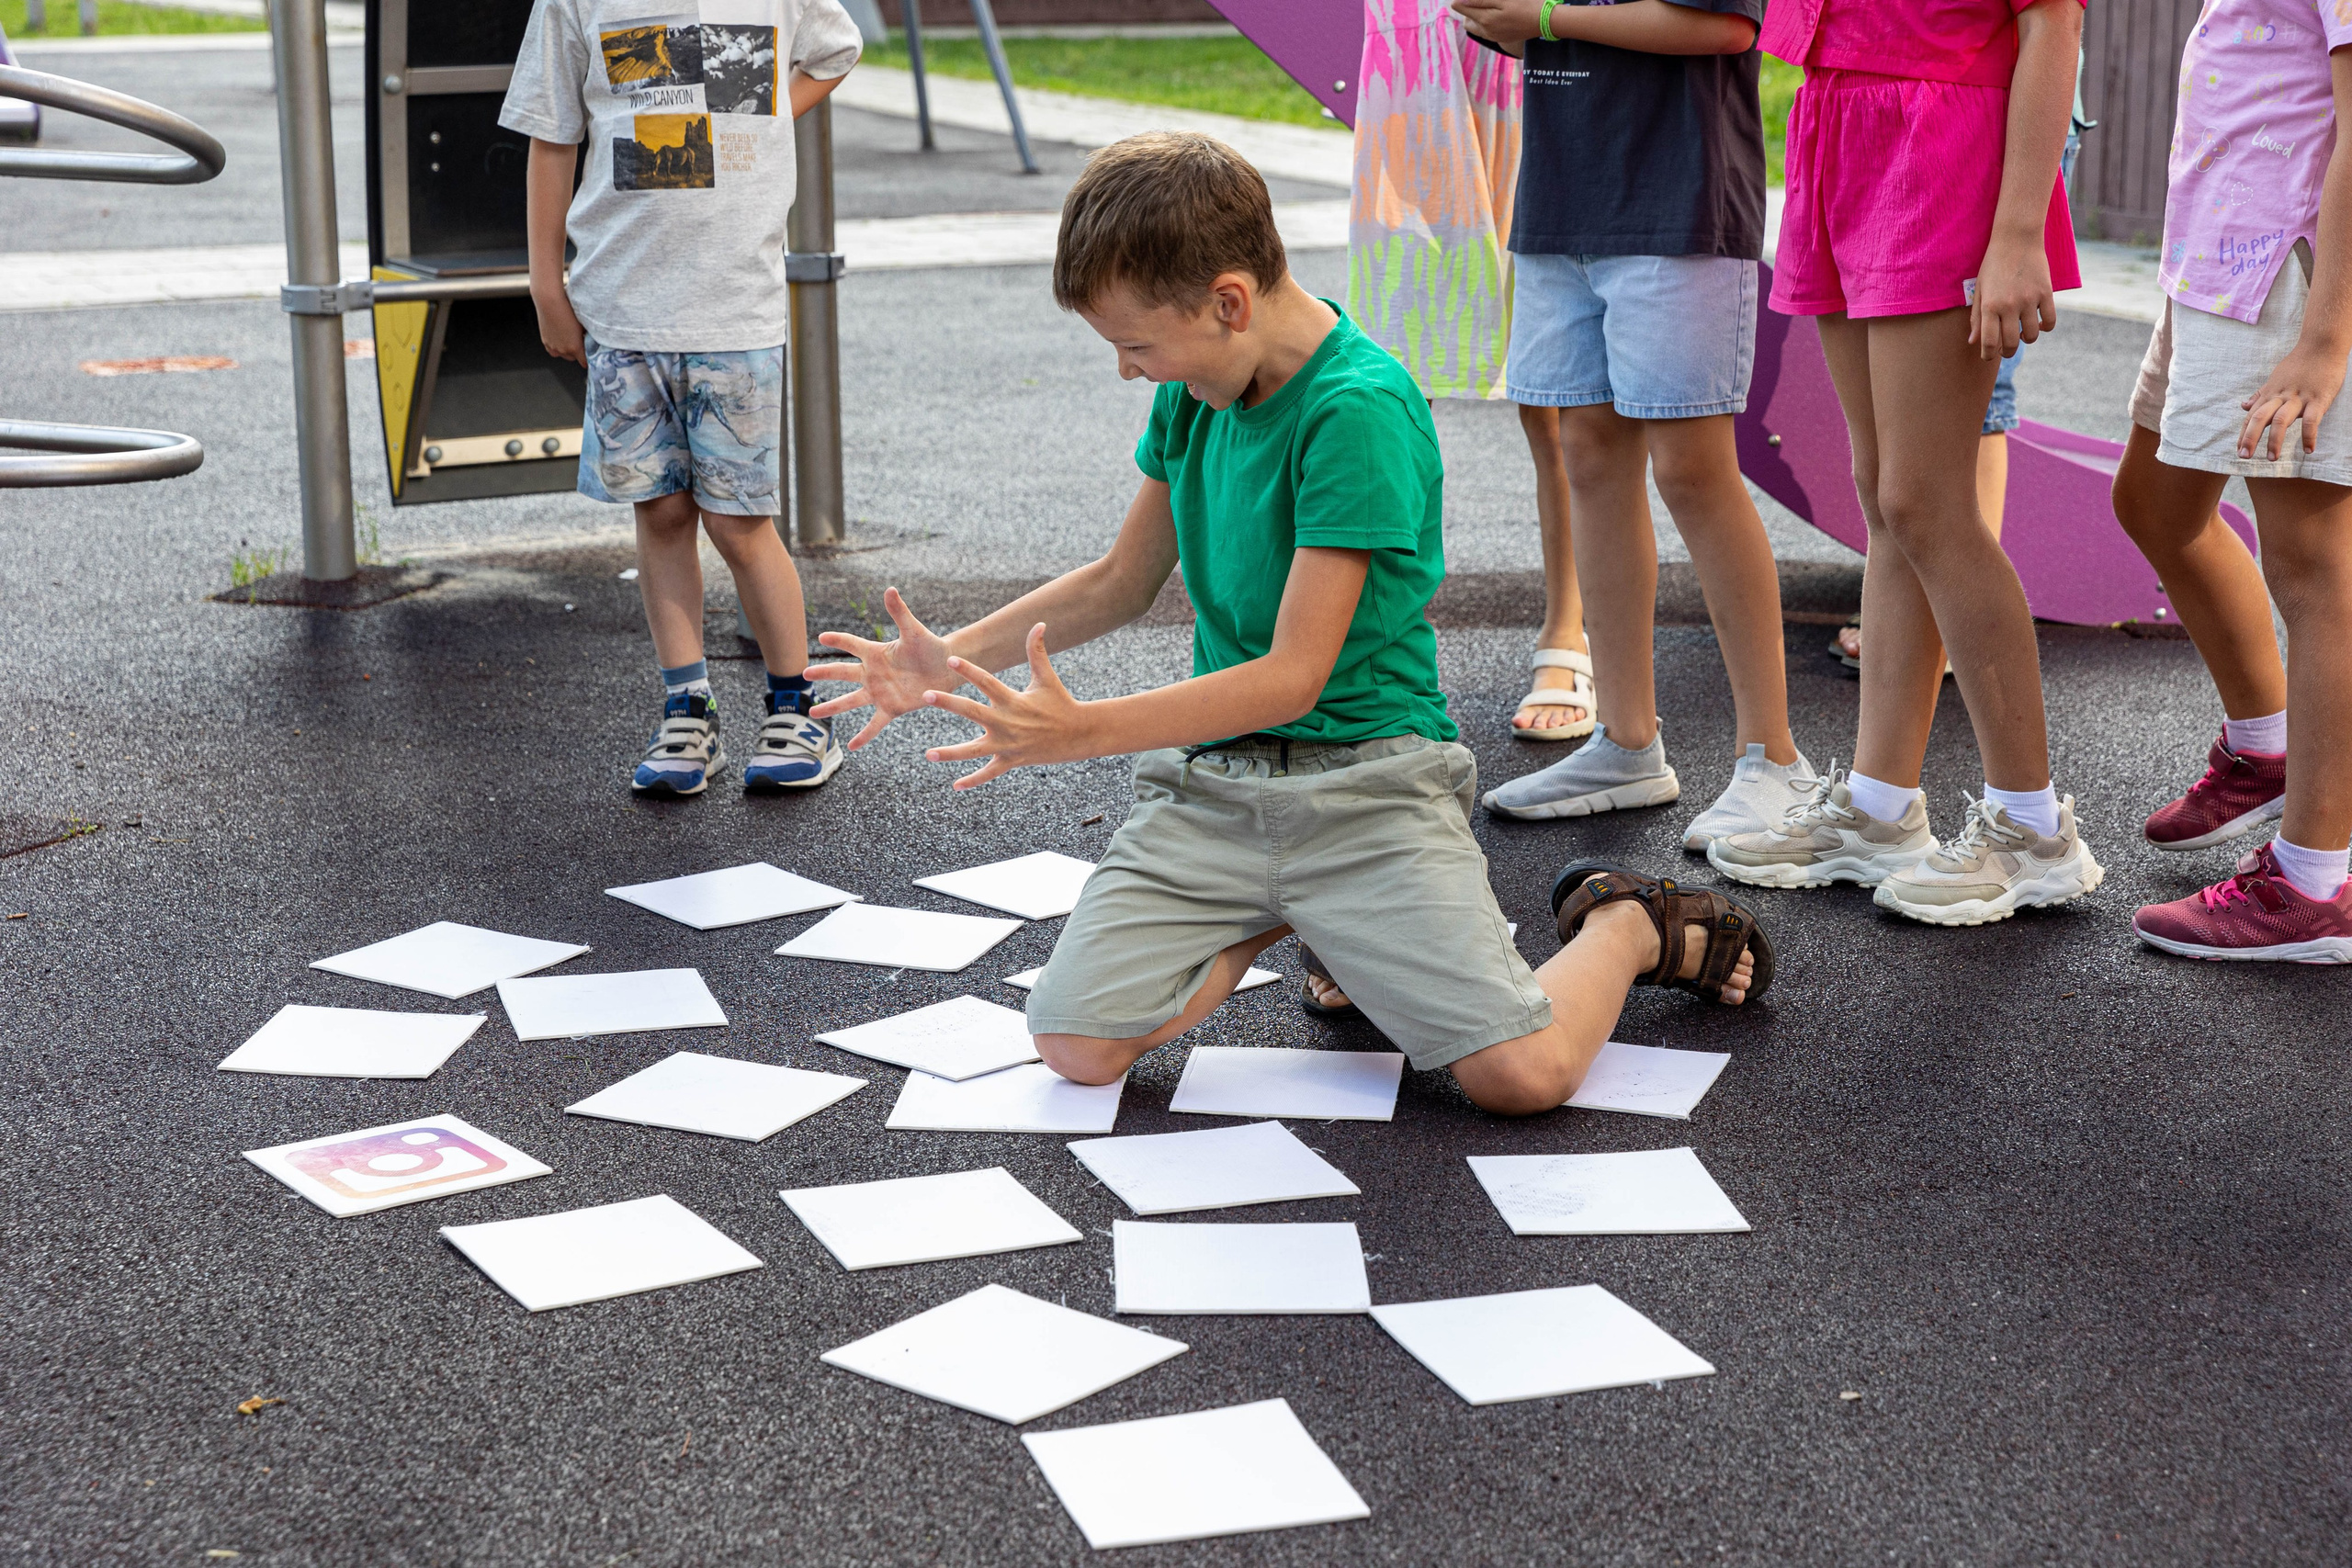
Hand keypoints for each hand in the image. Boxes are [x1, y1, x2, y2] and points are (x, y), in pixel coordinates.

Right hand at [533, 285, 584, 365]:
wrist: (549, 302)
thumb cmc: (568, 310)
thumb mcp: (583, 325)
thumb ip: (587, 337)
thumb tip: (591, 342)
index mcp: (575, 348)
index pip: (584, 362)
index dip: (588, 359)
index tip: (590, 355)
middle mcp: (563, 350)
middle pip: (573, 358)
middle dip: (577, 352)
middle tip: (579, 340)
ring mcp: (553, 347)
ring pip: (563, 354)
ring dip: (566, 349)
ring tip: (568, 336)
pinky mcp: (545, 342)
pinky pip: (553, 350)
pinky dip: (557, 346)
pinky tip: (560, 335)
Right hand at [805, 586, 961, 749]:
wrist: (948, 670)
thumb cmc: (931, 647)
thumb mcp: (914, 631)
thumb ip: (900, 613)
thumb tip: (890, 589)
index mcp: (876, 652)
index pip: (851, 644)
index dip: (838, 640)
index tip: (821, 637)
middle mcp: (873, 673)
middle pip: (843, 673)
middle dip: (824, 674)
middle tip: (804, 674)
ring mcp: (880, 692)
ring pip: (851, 700)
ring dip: (832, 707)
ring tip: (813, 713)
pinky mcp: (891, 708)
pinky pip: (874, 724)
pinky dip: (864, 735)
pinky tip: (852, 747)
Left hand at [920, 624, 1093, 790]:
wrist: (1079, 734)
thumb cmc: (1059, 703)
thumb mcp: (1046, 677)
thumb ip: (1037, 651)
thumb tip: (1039, 623)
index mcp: (1012, 700)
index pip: (987, 681)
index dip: (969, 670)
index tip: (950, 660)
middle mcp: (1007, 722)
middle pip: (972, 712)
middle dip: (948, 703)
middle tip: (926, 695)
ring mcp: (1008, 744)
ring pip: (974, 750)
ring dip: (951, 753)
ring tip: (928, 754)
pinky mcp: (1011, 760)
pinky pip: (989, 773)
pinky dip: (974, 781)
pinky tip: (956, 786)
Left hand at [1452, 0, 1540, 45]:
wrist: (1546, 21)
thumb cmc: (1526, 5)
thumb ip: (1480, 1)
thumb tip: (1457, 2)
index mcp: (1485, 19)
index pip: (1461, 7)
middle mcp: (1486, 31)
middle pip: (1467, 18)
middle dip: (1469, 6)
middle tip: (1483, 0)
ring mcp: (1493, 37)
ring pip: (1475, 25)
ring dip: (1477, 14)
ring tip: (1489, 4)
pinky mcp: (1500, 38)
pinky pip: (1485, 30)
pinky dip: (1485, 21)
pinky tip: (1496, 13)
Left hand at [1968, 232, 2055, 360]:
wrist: (2016, 238)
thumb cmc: (1993, 264)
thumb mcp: (1980, 289)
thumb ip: (1976, 318)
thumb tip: (1973, 343)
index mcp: (1989, 306)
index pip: (1989, 343)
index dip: (1988, 355)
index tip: (1989, 355)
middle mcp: (2009, 306)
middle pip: (2011, 344)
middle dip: (2007, 351)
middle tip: (2006, 348)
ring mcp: (2029, 300)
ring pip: (2031, 336)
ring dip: (2026, 339)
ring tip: (2021, 333)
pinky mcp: (2046, 293)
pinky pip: (2050, 321)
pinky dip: (2045, 327)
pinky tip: (2038, 323)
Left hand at [2238, 339, 2348, 459]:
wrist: (2322, 344)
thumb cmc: (2300, 363)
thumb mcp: (2276, 378)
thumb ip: (2261, 394)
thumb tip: (2243, 406)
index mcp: (2271, 393)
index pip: (2252, 416)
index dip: (2244, 433)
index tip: (2238, 450)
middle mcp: (2282, 396)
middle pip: (2260, 417)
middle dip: (2250, 437)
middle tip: (2243, 456)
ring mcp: (2300, 397)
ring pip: (2281, 419)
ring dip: (2274, 439)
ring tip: (2271, 458)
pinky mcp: (2319, 398)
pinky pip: (2312, 419)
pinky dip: (2309, 435)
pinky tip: (2308, 450)